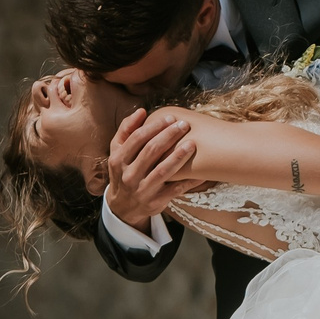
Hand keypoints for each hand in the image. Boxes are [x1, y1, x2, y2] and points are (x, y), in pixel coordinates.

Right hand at [105, 109, 200, 227]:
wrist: (122, 207)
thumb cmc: (123, 171)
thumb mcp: (117, 152)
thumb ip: (126, 130)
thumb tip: (141, 111)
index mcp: (118, 160)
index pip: (137, 139)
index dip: (154, 126)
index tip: (170, 118)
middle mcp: (129, 175)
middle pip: (151, 151)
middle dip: (169, 136)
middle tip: (184, 125)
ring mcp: (142, 190)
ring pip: (163, 171)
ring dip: (178, 156)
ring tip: (192, 143)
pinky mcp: (155, 202)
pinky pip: (176, 189)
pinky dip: (190, 180)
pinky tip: (202, 172)